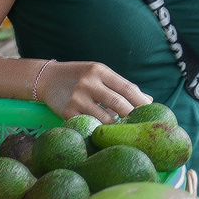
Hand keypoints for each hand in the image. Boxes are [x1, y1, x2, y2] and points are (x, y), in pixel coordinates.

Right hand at [36, 60, 151, 121]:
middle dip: (132, 115)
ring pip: (106, 118)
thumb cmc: (80, 77)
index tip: (150, 111)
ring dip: (116, 124)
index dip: (141, 101)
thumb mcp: (100, 74)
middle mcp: (88, 83)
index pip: (127, 87)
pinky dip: (100, 128)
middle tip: (139, 123)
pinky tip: (102, 127)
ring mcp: (77, 98)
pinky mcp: (67, 112)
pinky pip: (90, 124)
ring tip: (119, 124)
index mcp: (99, 70)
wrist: (48, 79)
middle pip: (119, 103)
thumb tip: (149, 100)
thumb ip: (122, 86)